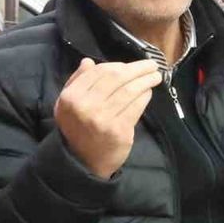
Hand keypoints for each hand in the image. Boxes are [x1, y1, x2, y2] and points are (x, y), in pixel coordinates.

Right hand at [54, 58, 162, 177]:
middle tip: (151, 65)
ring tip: (155, 76)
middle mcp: (86, 106)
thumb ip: (76, 82)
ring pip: (130, 91)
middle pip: (117, 78)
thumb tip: (89, 62)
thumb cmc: (77, 128)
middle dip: (137, 69)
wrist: (83, 160)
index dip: (119, 65)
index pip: (100, 72)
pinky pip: (137, 106)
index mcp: (71, 97)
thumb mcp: (67, 104)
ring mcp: (103, 118)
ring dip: (146, 80)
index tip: (131, 65)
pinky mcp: (119, 130)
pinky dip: (145, 96)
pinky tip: (149, 92)